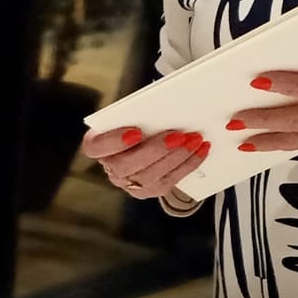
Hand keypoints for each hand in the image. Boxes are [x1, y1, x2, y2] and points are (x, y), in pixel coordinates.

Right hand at [80, 125, 210, 199]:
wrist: (150, 140)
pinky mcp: (149, 190)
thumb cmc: (140, 122)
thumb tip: (167, 107)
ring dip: (175, 157)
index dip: (113, 142)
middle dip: (154, 151)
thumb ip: (141, 112)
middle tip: (177, 135)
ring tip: (195, 139)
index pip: (96, 147)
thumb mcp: (135, 113)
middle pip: (125, 166)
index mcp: (98, 145)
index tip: (135, 132)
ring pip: (149, 177)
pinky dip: (188, 164)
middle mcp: (110, 168)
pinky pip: (168, 181)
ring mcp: (129, 183)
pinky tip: (201, 150)